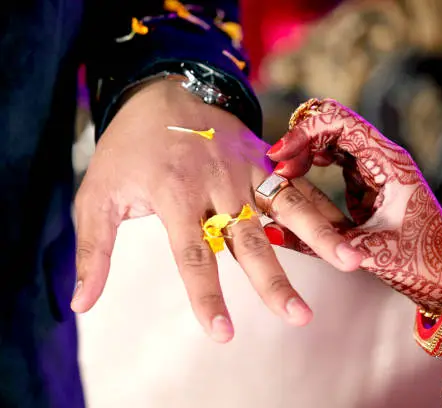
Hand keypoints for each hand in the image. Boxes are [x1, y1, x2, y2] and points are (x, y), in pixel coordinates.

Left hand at [72, 83, 361, 341]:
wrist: (163, 89)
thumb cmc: (128, 148)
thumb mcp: (98, 194)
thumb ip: (94, 250)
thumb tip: (83, 303)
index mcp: (173, 193)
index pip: (193, 255)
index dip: (207, 296)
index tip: (223, 334)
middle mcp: (216, 182)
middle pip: (249, 238)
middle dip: (274, 281)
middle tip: (298, 317)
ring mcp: (246, 166)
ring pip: (287, 206)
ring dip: (321, 235)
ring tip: (352, 262)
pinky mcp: (265, 157)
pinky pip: (297, 185)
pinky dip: (324, 207)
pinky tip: (348, 231)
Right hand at [266, 99, 441, 312]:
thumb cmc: (422, 261)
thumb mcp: (371, 251)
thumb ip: (324, 241)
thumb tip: (276, 233)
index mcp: (389, 163)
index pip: (342, 124)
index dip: (306, 131)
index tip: (281, 153)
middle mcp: (384, 157)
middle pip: (336, 125)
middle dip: (302, 138)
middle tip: (279, 165)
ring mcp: (377, 167)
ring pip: (335, 139)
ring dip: (307, 150)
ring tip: (284, 172)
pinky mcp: (370, 181)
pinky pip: (338, 159)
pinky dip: (315, 163)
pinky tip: (298, 177)